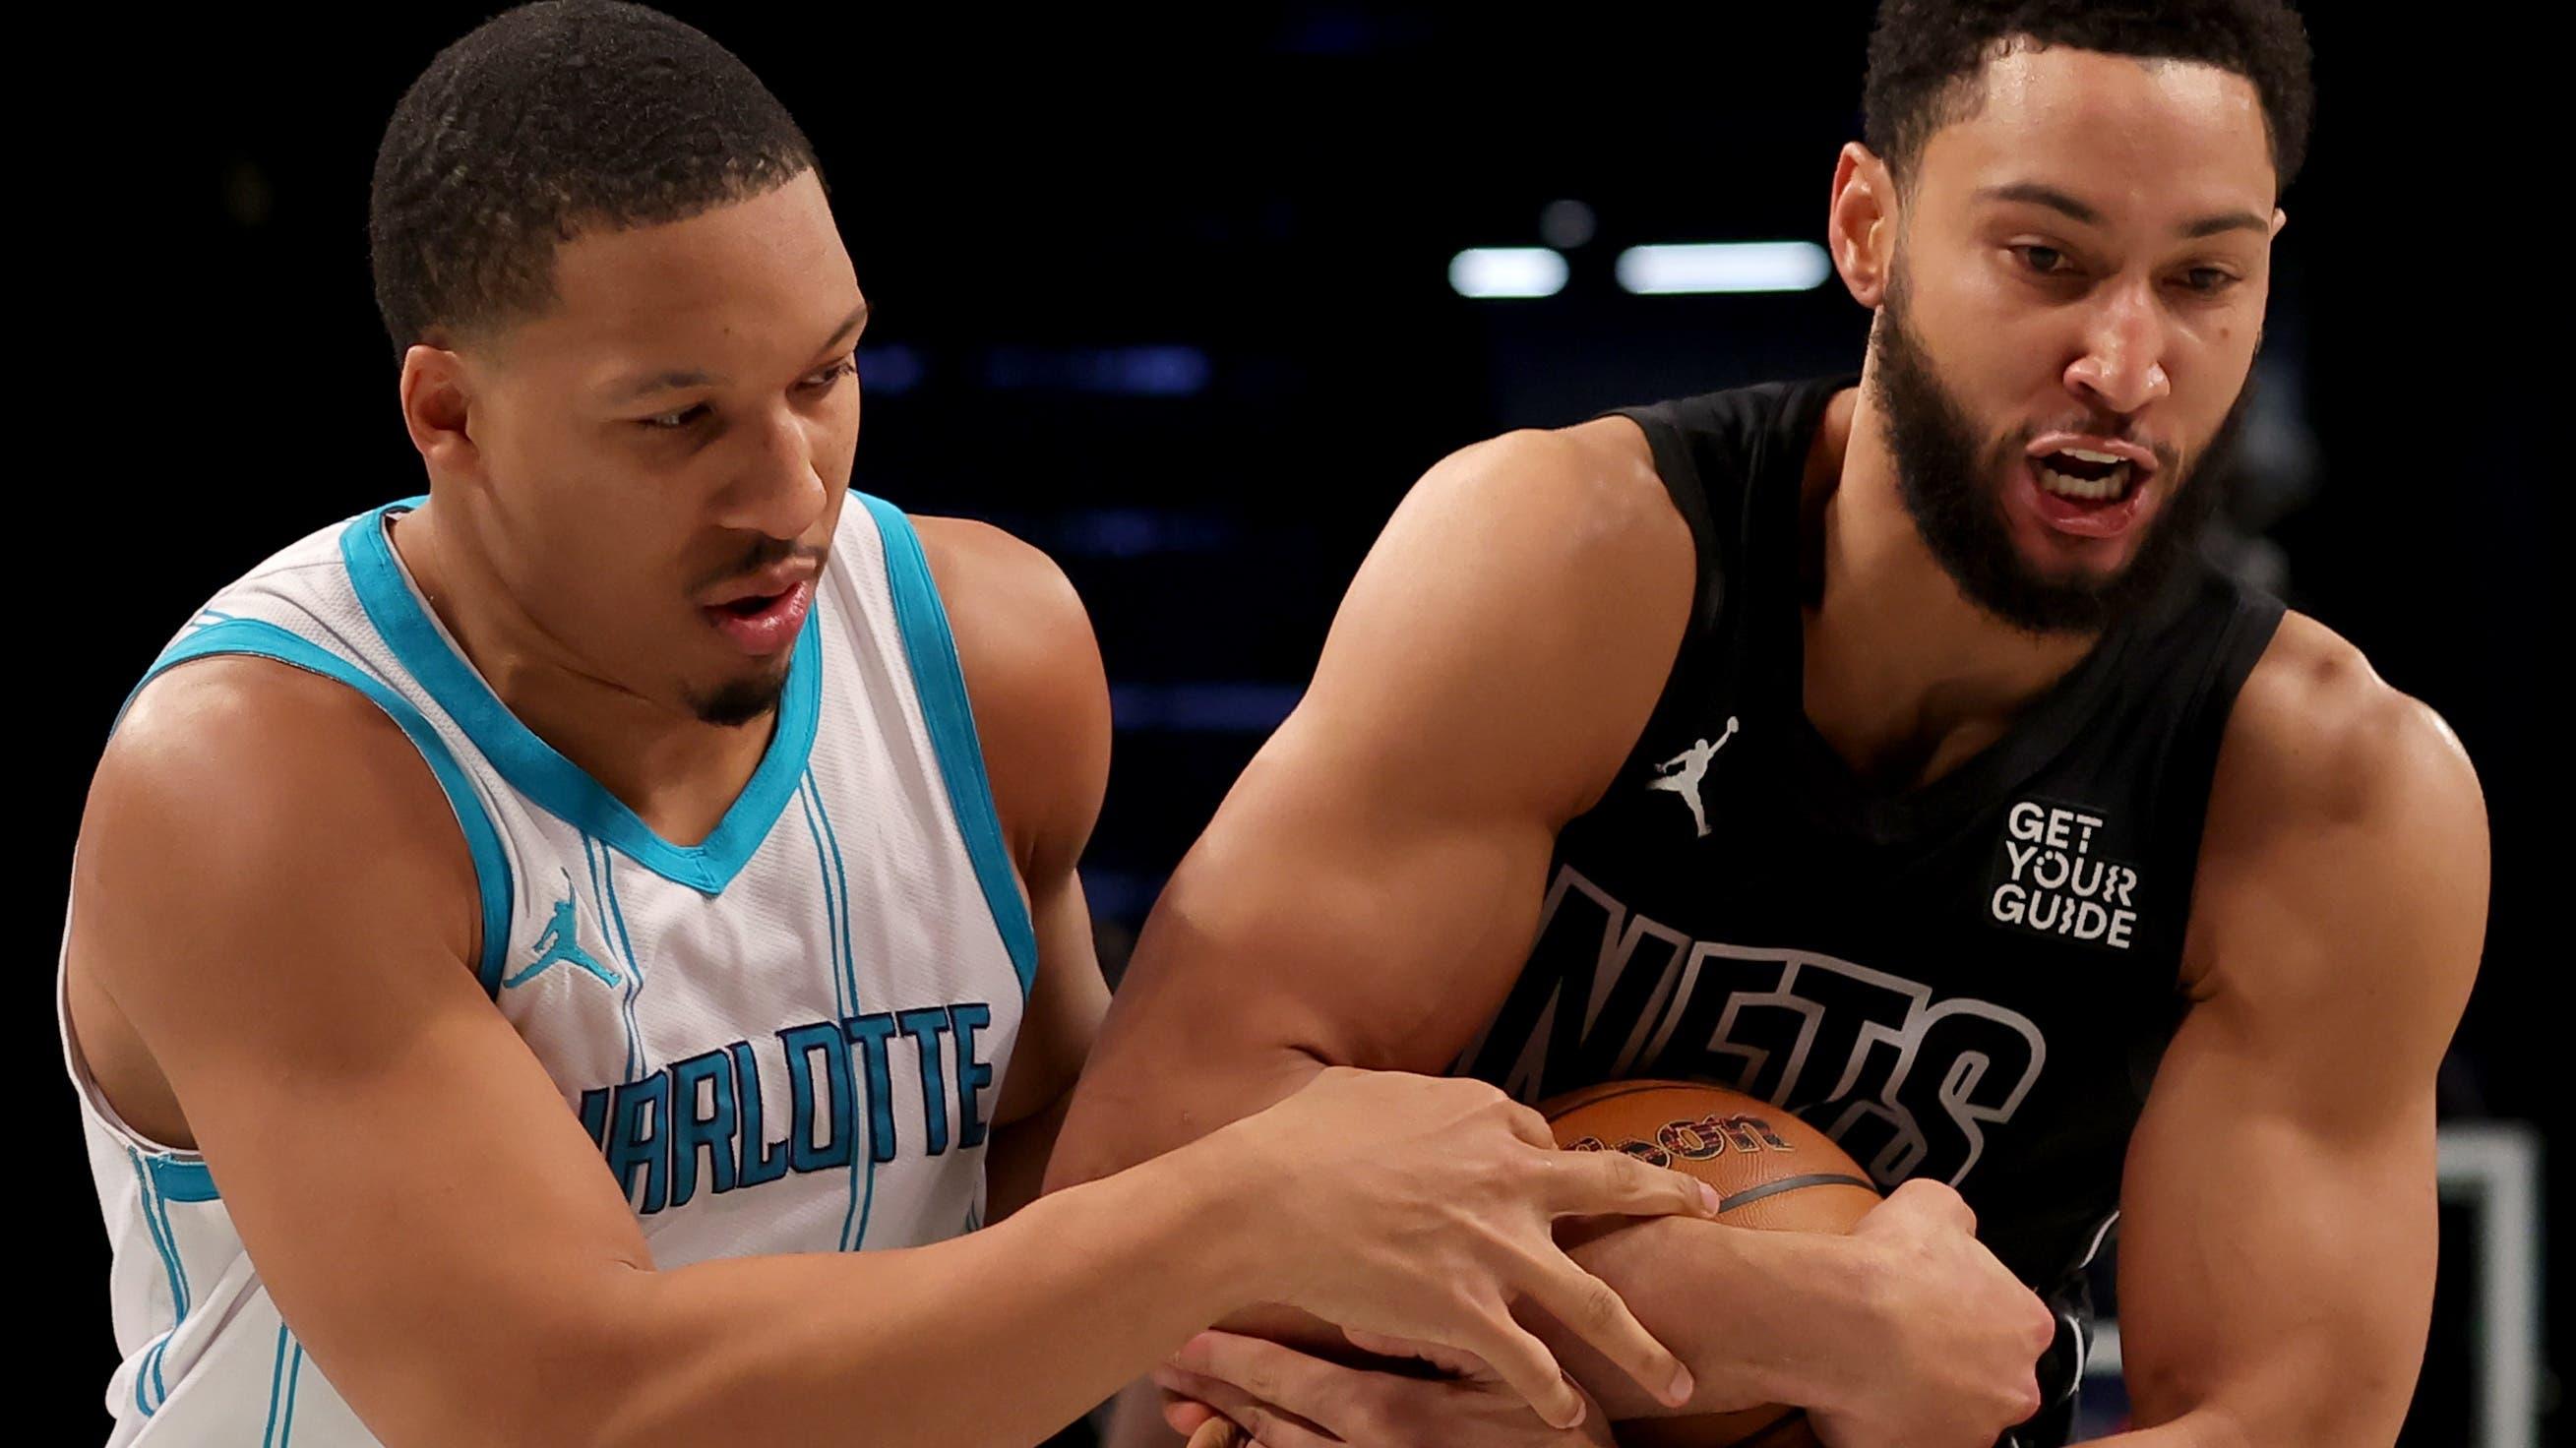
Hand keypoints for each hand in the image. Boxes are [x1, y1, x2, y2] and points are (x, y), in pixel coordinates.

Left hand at [1155, 1330, 1615, 1447]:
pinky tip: (1243, 1445)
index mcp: (1385, 1413)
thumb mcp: (1501, 1370)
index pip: (1286, 1380)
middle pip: (1266, 1421)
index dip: (1230, 1360)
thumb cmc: (1553, 1426)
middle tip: (1163, 1366)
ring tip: (1182, 1406)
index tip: (1182, 1339)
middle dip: (1215, 1391)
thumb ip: (1431, 1334)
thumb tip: (1362, 1316)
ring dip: (1228, 1428)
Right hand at [1215, 1068, 1718, 1428]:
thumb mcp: (1364, 1091)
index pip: (1543, 1138)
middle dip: (1667, 1198)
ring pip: (1594, 1301)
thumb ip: (1410, 1101)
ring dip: (1641, 1345)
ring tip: (1677, 1380)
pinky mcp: (1465, 1308)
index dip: (1544, 1162)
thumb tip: (1410, 1105)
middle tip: (1706, 1208)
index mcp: (1482, 1117)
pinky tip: (1570, 1416)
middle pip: (1612, 1188)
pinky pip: (1528, 1361)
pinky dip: (1553, 1392)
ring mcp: (1493, 1247)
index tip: (1547, 1179)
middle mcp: (1506, 1178)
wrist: (1257, 1201)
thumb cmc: (1294, 1141)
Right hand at [1810, 1179, 2056, 1447]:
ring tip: (1880, 1370)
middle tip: (1908, 1341)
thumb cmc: (1889, 1267)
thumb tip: (1956, 1224)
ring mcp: (1975, 1430)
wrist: (1842, 1322)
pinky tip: (1866, 1396)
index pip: (2015, 1324)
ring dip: (1927, 1397)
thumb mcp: (1930, 1204)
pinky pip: (1915, 1440)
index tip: (1940, 1309)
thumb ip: (1958, 1219)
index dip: (1974, 1315)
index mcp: (2026, 1324)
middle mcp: (2014, 1385)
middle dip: (1957, 1364)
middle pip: (1993, 1377)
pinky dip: (1894, 1425)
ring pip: (1956, 1415)